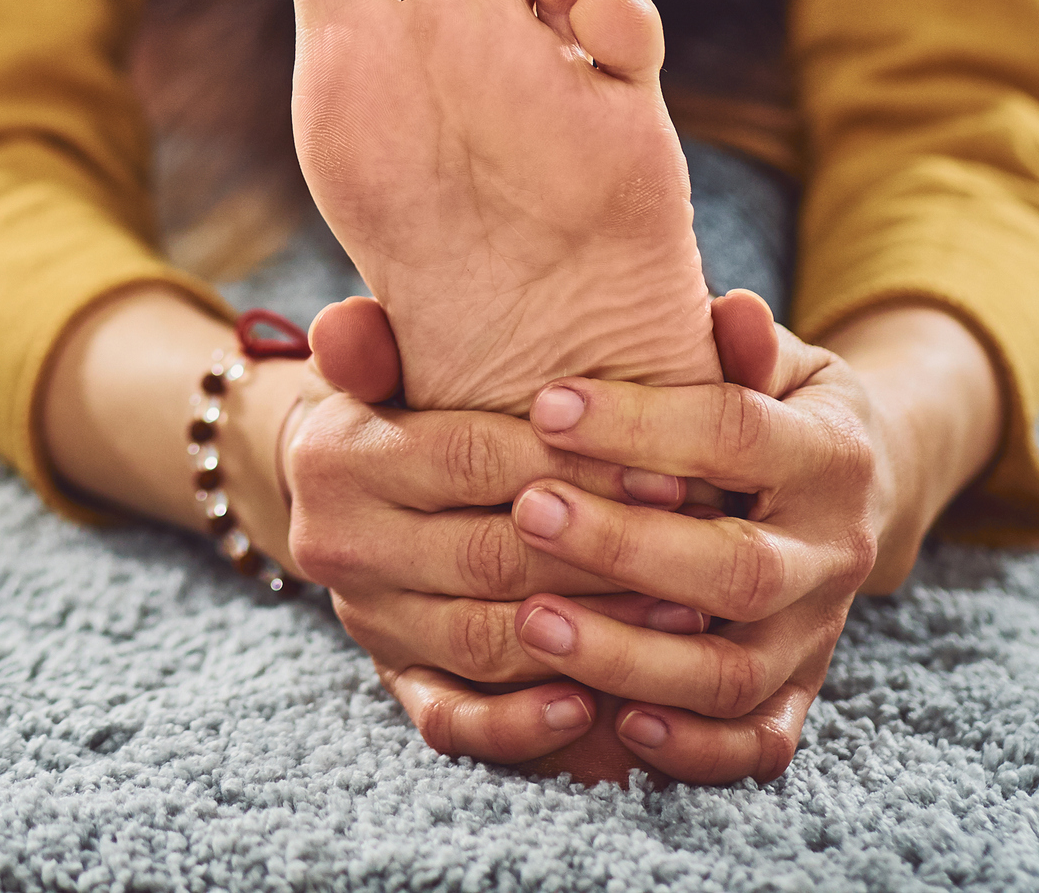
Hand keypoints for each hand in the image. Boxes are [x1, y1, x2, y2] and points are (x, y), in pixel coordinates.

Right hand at [278, 297, 712, 775]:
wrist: (343, 486)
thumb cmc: (414, 402)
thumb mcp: (410, 351)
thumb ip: (435, 328)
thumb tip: (426, 315)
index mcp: (339, 451)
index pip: (473, 458)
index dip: (580, 464)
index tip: (672, 465)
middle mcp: (339, 541)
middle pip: (488, 554)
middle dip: (604, 554)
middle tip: (699, 546)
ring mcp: (366, 620)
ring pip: (483, 640)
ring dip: (588, 634)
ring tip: (680, 616)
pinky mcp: (392, 680)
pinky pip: (451, 719)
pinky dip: (519, 723)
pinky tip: (589, 706)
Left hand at [494, 296, 1001, 783]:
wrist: (862, 484)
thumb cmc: (776, 402)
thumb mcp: (774, 355)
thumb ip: (739, 340)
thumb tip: (726, 309)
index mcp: (830, 452)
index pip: (737, 436)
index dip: (642, 424)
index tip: (545, 404)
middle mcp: (836, 551)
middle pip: (737, 572)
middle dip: (625, 548)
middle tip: (527, 512)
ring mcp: (821, 632)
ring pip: (734, 672)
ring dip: (630, 656)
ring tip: (533, 622)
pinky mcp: (803, 690)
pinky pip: (758, 742)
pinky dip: (693, 747)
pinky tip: (616, 723)